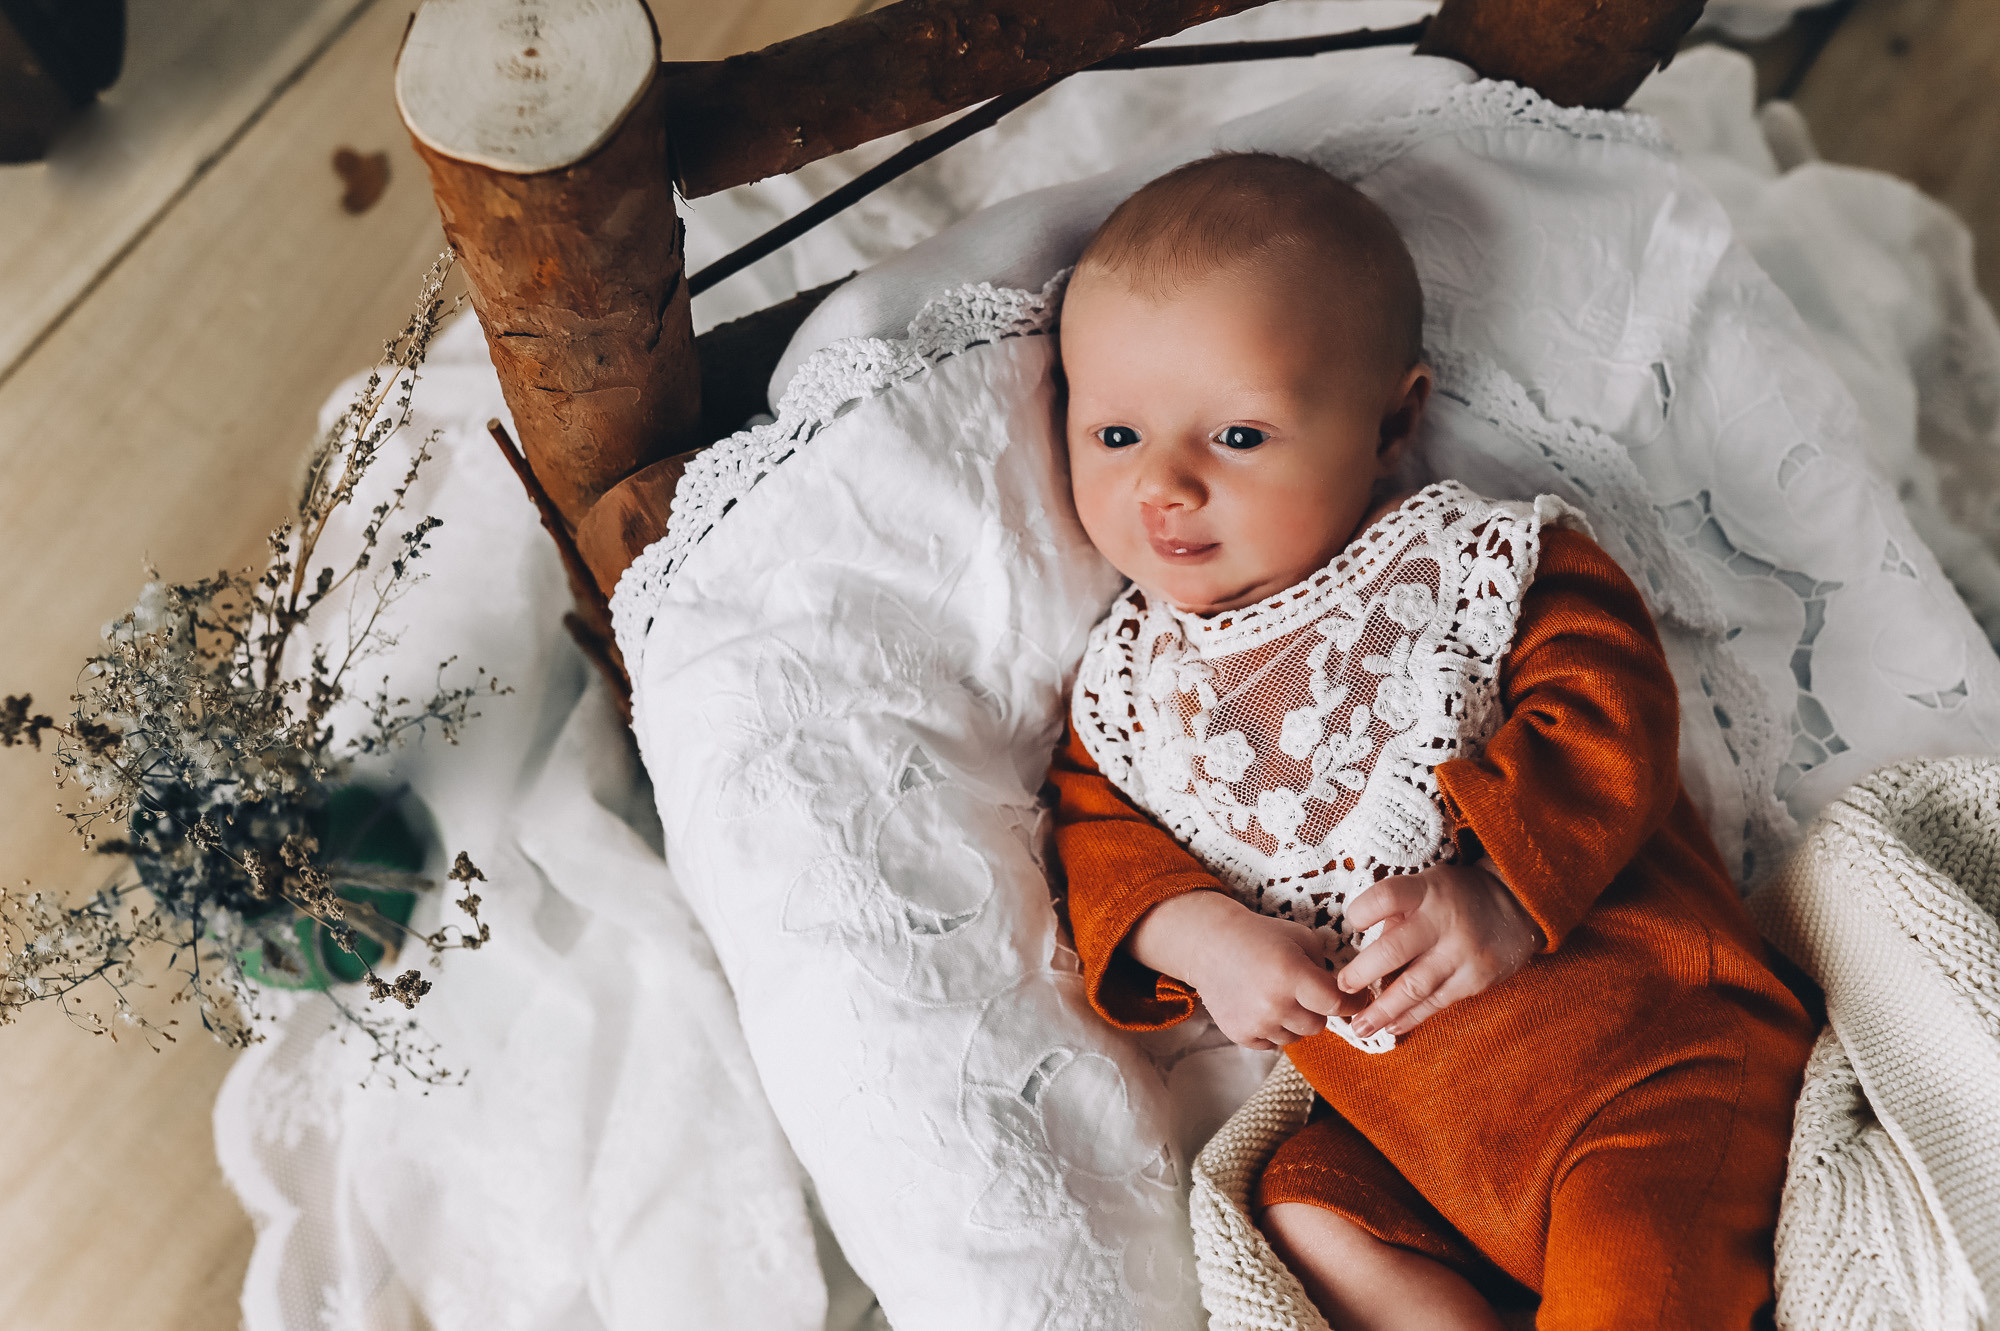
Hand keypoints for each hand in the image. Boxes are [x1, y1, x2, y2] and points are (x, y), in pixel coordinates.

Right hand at [1127, 891, 1360, 1049]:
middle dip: (1316, 1009)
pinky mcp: (1240, 1034)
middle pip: (1318, 1025)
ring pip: (1295, 1037)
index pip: (1337, 1004)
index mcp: (1292, 973)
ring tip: (1276, 995)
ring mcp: (1256, 1022)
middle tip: (1303, 990)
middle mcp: (1274, 1002)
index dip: (1352, 1003)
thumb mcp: (1300, 937)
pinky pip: (1272, 1044)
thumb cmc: (1259, 936)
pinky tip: (1260, 1005)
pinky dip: (1272, 1029)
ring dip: (1293, 1021)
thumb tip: (1345, 991)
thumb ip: (1325, 965)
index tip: (1358, 1001)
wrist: (1209, 944)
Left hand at [1337, 859, 1542, 1040]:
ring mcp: (1461, 953)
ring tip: (1359, 1026)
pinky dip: (1411, 1017)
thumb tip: (1361, 951)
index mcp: (1426, 891)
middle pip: (1394, 950)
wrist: (1517, 906)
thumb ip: (1396, 914)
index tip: (1351, 923)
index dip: (1363, 911)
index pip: (1387, 897)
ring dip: (1382, 1010)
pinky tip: (1391, 1027)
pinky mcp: (1475, 980)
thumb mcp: (1427, 886)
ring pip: (1414, 986)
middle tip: (1340, 989)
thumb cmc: (1455, 896)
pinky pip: (1437, 1002)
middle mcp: (1443, 921)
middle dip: (1362, 973)